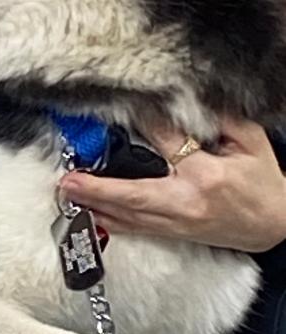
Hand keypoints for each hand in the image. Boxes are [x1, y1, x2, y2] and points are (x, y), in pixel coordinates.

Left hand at [59, 118, 285, 252]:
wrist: (276, 225)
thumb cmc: (263, 183)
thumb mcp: (250, 142)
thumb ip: (220, 119)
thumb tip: (189, 99)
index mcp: (207, 175)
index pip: (166, 142)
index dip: (144, 122)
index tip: (124, 107)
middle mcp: (187, 202)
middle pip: (135, 195)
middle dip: (98, 189)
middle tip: (69, 181)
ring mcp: (178, 223)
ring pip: (129, 217)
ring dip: (95, 206)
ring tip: (67, 194)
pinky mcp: (174, 234)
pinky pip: (135, 229)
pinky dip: (109, 222)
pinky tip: (89, 215)